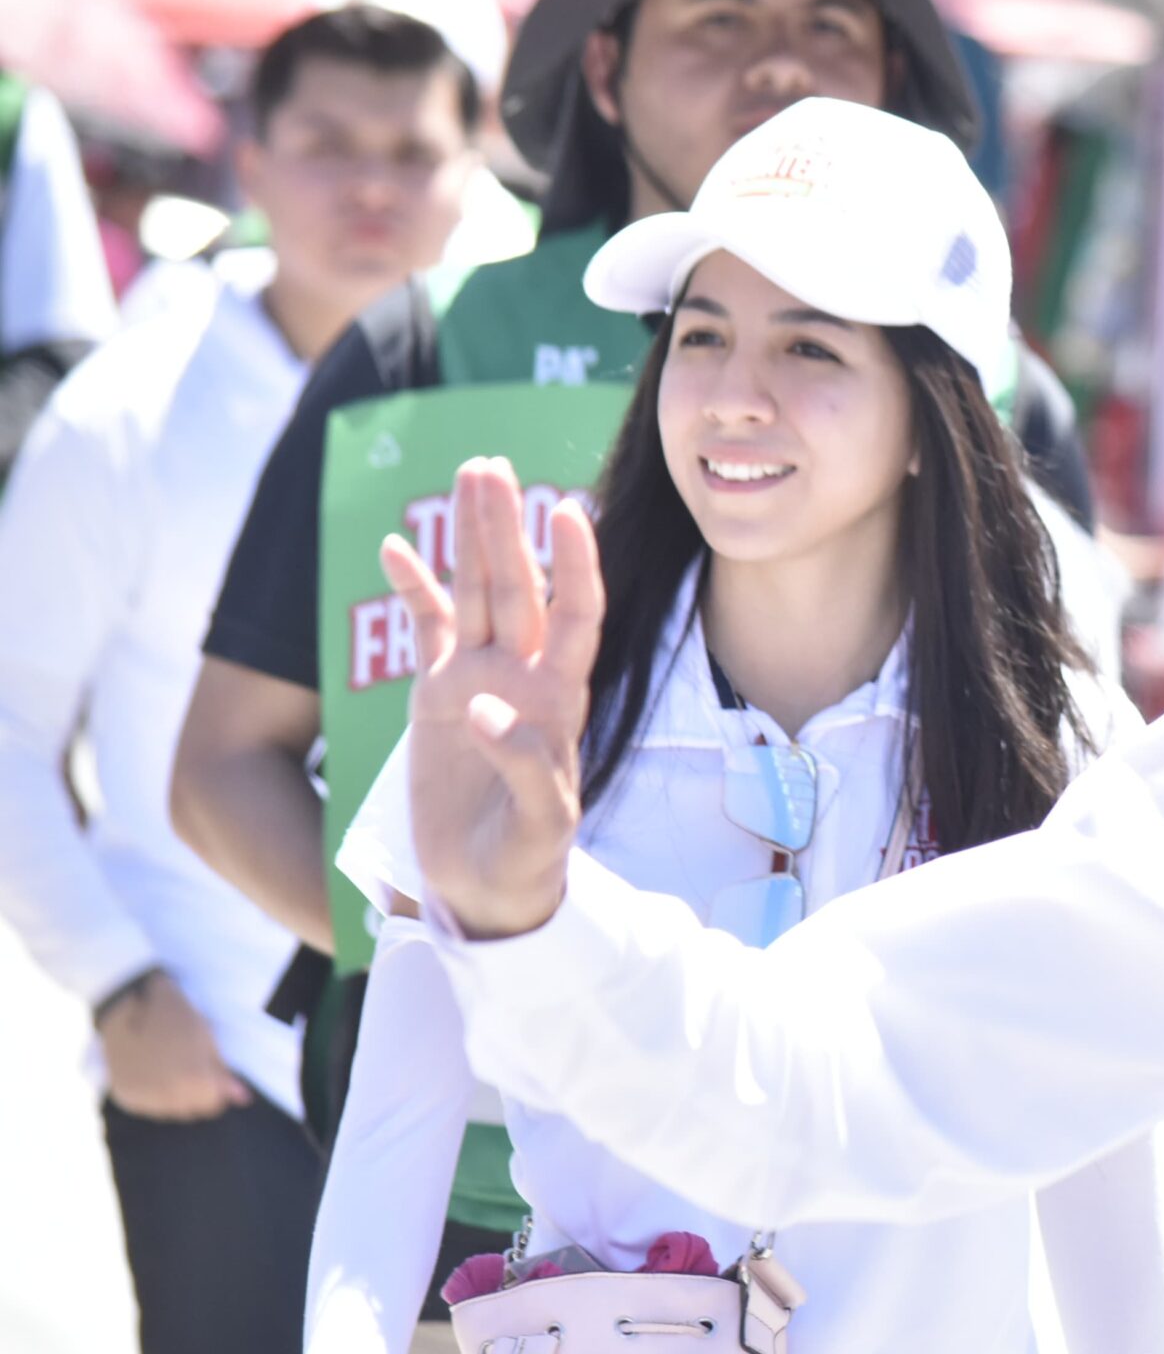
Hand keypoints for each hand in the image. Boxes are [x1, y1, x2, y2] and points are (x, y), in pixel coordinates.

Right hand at [98, 973, 251, 1119]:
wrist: (128, 1006)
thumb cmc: (175, 1017)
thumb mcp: (207, 1040)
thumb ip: (223, 1073)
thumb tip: (243, 1099)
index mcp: (194, 1081)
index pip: (215, 1104)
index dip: (216, 1088)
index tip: (212, 1072)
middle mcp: (167, 1096)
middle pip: (193, 1110)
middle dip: (197, 1094)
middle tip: (191, 1068)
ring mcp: (143, 1099)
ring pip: (170, 1112)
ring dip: (175, 1098)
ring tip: (170, 1069)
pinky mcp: (125, 1097)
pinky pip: (147, 1107)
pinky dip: (153, 1096)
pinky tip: (151, 1074)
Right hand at [382, 457, 600, 939]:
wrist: (491, 886)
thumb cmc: (530, 858)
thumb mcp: (542, 824)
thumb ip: (524, 765)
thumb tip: (483, 709)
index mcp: (560, 698)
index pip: (579, 615)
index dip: (576, 565)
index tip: (569, 512)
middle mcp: (523, 675)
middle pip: (518, 586)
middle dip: (506, 527)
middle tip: (491, 466)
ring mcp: (478, 678)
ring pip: (475, 592)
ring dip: (469, 538)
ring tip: (467, 475)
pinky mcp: (437, 695)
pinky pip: (426, 629)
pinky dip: (412, 590)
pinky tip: (394, 546)